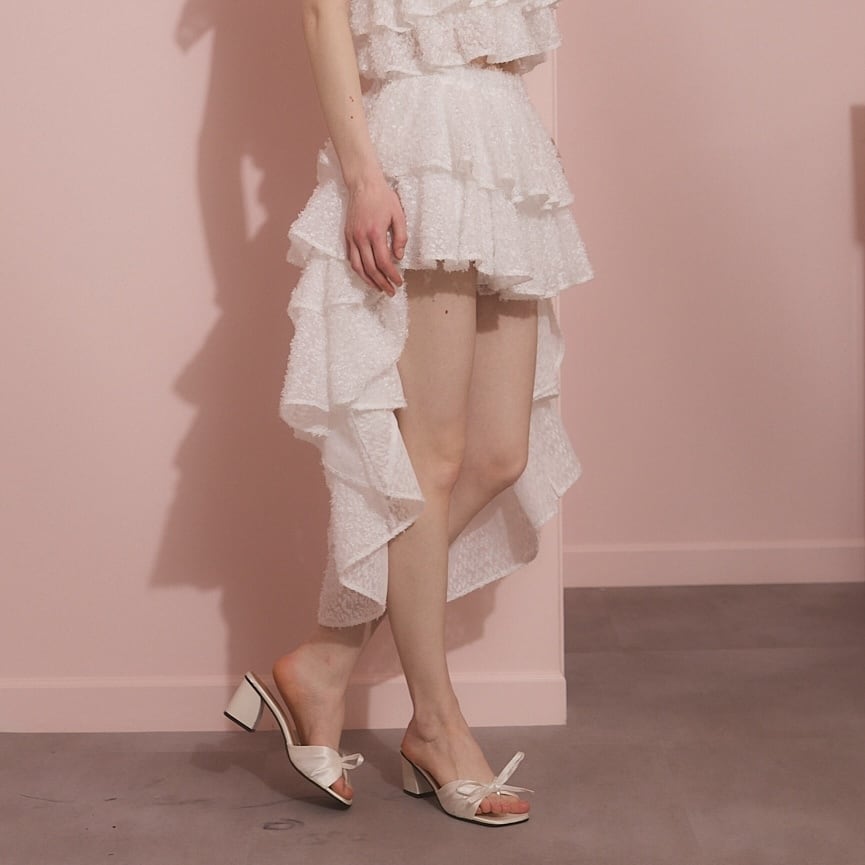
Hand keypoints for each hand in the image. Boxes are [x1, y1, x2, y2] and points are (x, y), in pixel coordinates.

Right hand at [344, 172, 407, 296]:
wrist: (363, 183)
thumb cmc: (383, 197)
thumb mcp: (398, 215)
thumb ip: (400, 237)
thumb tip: (398, 257)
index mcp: (375, 233)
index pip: (384, 262)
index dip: (392, 275)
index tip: (399, 282)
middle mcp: (361, 238)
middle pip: (371, 269)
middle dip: (381, 283)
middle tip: (391, 292)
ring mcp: (352, 237)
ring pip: (358, 267)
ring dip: (368, 281)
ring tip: (378, 288)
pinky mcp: (347, 236)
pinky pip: (351, 258)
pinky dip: (359, 270)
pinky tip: (367, 275)